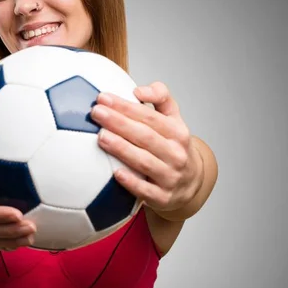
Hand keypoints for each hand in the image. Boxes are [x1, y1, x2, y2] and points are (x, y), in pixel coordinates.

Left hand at [90, 82, 203, 213]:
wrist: (191, 184)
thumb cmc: (173, 146)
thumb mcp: (174, 120)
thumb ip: (160, 97)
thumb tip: (139, 90)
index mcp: (177, 133)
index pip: (149, 117)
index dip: (126, 106)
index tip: (103, 98)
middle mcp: (176, 154)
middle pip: (145, 136)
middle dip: (119, 123)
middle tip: (96, 113)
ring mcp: (170, 177)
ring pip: (144, 162)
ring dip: (122, 149)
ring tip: (101, 137)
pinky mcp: (162, 198)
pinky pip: (145, 190)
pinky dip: (131, 182)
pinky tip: (115, 173)